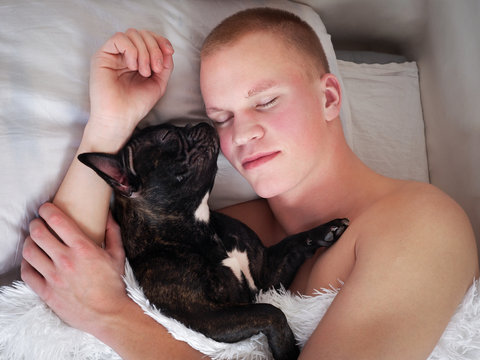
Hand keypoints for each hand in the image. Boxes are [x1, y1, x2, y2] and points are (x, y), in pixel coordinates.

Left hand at [21, 203, 127, 334]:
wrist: (108, 314)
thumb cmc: (113, 284)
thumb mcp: (117, 254)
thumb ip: (112, 231)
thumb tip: (107, 213)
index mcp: (82, 249)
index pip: (57, 221)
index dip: (47, 210)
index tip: (46, 207)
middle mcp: (65, 261)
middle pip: (38, 233)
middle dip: (35, 223)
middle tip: (38, 222)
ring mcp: (54, 277)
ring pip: (29, 252)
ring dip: (28, 241)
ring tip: (33, 240)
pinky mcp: (46, 292)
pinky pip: (27, 273)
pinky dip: (26, 263)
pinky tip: (32, 260)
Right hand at [88, 29, 173, 140]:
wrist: (120, 118)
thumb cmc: (137, 104)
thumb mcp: (159, 82)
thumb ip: (165, 65)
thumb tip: (168, 49)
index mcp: (138, 60)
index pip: (149, 38)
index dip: (161, 41)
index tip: (169, 52)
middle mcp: (125, 55)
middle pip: (142, 33)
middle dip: (154, 48)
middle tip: (155, 69)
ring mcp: (113, 54)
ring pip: (132, 33)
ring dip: (144, 51)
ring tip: (144, 72)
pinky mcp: (102, 56)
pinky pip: (119, 38)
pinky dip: (131, 50)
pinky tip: (133, 67)